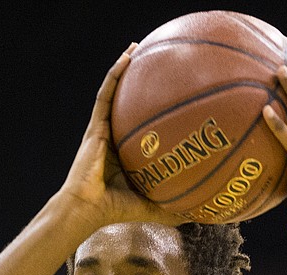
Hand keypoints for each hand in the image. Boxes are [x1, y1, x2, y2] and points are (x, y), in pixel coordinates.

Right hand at [58, 45, 185, 227]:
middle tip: (156, 64)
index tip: (169, 96)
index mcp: (124, 153)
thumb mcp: (151, 206)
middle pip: (126, 103)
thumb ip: (172, 207)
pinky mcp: (94, 126)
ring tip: (137, 48)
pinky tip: (127, 57)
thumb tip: (198, 215)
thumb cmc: (114, 210)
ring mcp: (102, 130)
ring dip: (124, 69)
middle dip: (139, 82)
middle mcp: (113, 137)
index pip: (138, 125)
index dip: (150, 108)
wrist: (88, 209)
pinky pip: (105, 95)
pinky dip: (114, 75)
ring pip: (113, 92)